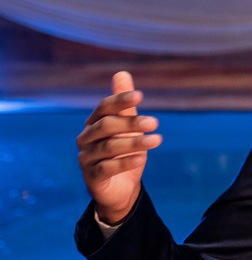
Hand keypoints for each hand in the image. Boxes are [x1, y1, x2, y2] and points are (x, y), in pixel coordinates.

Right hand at [76, 72, 160, 224]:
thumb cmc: (123, 151)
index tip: (140, 95)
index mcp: (94, 123)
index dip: (120, 100)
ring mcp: (87, 158)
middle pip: (106, 126)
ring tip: (157, 140)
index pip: (104, 107)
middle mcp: (86, 138)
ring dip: (134, 143)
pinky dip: (124, 163)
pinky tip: (141, 159)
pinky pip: (107, 168)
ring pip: (108, 147)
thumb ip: (125, 104)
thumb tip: (122, 72)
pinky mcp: (92, 177)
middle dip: (131, 123)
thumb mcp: (127, 126)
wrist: (120, 186)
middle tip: (155, 122)